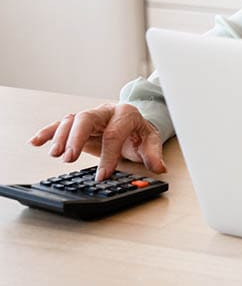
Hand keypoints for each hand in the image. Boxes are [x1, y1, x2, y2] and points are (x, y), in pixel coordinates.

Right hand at [29, 103, 166, 181]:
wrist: (131, 121)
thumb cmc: (139, 131)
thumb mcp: (150, 141)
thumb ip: (153, 154)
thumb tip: (159, 167)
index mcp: (126, 114)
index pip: (114, 134)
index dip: (108, 156)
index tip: (102, 175)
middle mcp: (105, 112)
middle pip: (87, 119)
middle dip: (76, 138)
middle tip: (69, 158)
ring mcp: (90, 116)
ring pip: (72, 120)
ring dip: (61, 137)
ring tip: (55, 155)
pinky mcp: (78, 123)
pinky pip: (60, 125)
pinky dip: (47, 132)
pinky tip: (36, 142)